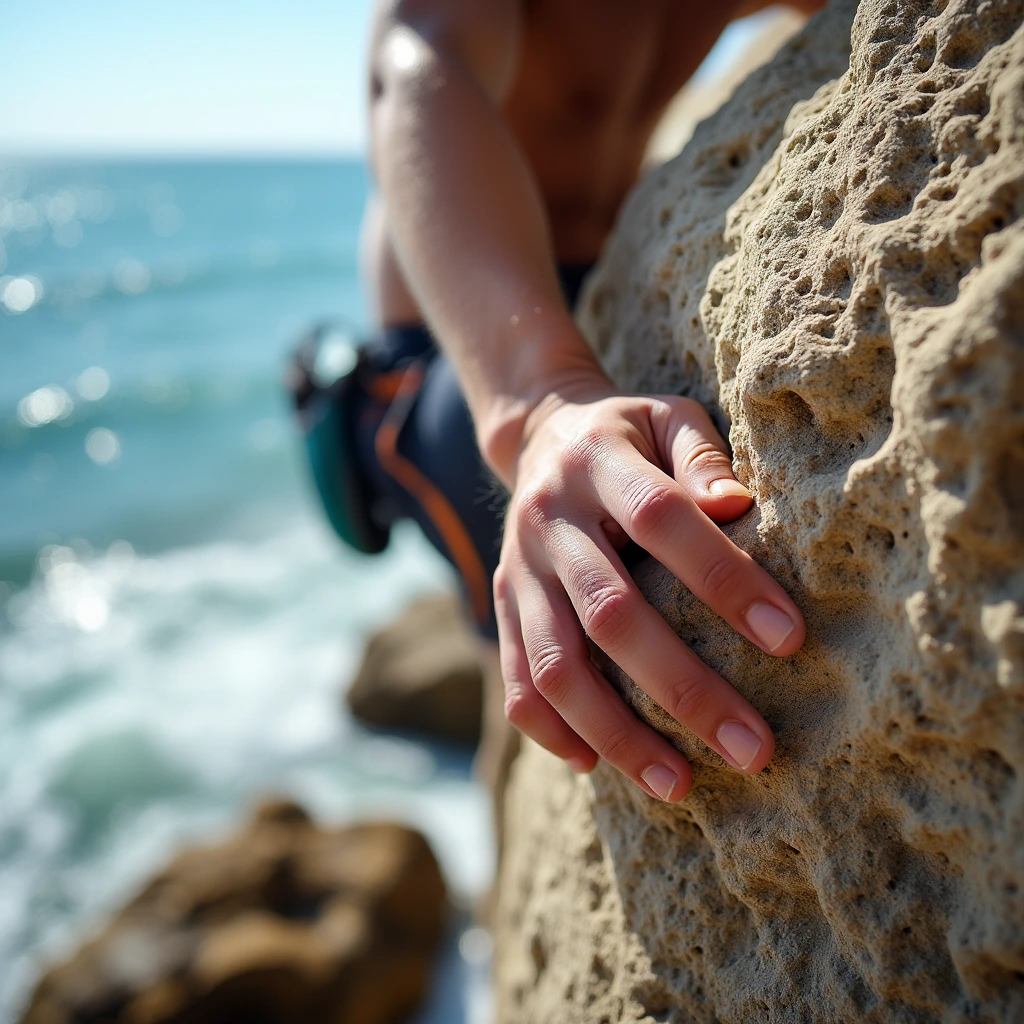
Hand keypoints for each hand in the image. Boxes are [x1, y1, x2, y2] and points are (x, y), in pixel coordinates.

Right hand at [493, 376, 804, 801]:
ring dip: (617, 731)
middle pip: (610, 613)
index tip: (790, 638)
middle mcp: (548, 520)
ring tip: (680, 784)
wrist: (541, 435)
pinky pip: (515, 680)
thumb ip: (701, 455)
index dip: (723, 579)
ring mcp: (518, 568)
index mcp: (596, 462)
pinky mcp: (502, 603)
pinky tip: (599, 764)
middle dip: (684, 688)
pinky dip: (552, 730)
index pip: (662, 520)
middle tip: (755, 750)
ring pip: (555, 665)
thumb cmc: (629, 433)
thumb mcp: (668, 415)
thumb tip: (736, 506)